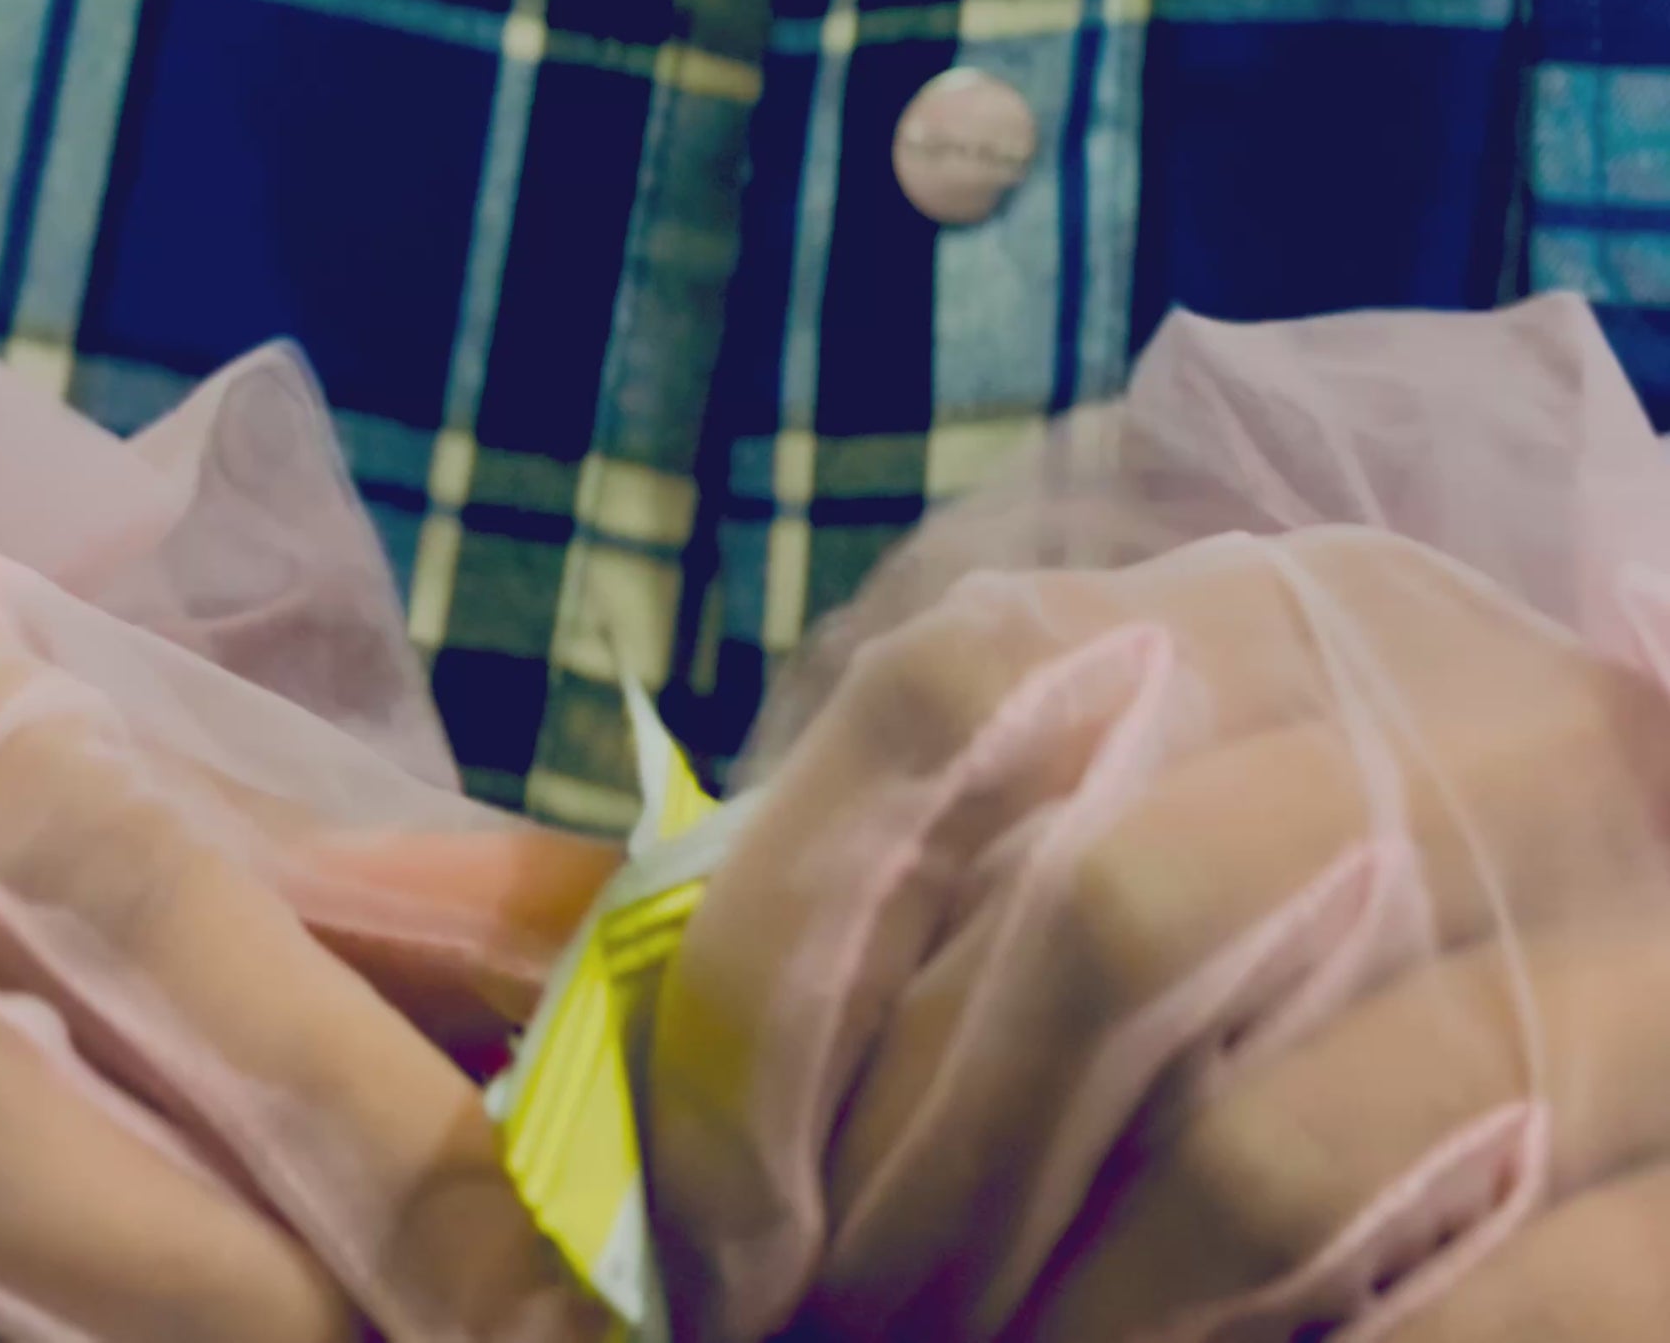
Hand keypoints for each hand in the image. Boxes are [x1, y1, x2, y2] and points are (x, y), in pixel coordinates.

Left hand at [651, 526, 1669, 1340]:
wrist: (1609, 912)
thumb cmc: (1222, 895)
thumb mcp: (1001, 832)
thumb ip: (719, 884)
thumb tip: (343, 893)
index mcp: (1231, 614)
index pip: (954, 706)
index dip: (777, 980)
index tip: (702, 1219)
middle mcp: (1451, 718)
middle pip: (1110, 933)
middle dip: (922, 1202)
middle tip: (835, 1334)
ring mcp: (1626, 930)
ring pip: (1278, 1157)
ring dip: (1073, 1324)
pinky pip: (1505, 1311)